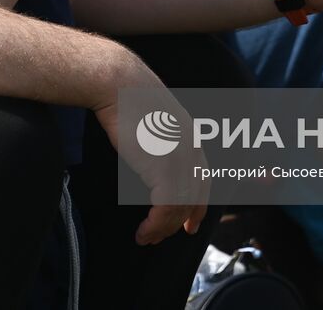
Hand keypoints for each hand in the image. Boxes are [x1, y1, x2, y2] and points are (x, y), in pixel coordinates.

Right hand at [89, 51, 209, 245]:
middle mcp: (192, 149)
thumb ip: (160, 140)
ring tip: (147, 238)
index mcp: (191, 136)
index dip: (197, 205)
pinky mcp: (164, 167)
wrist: (119, 84)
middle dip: (180, 222)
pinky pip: (166, 208)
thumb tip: (152, 157)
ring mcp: (180, 158)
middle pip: (194, 197)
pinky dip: (156, 225)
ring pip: (179, 207)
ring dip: (163, 229)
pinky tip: (143, 231)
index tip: (189, 224)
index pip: (202, 179)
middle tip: (163, 237)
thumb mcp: (154, 120)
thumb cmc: (127, 98)